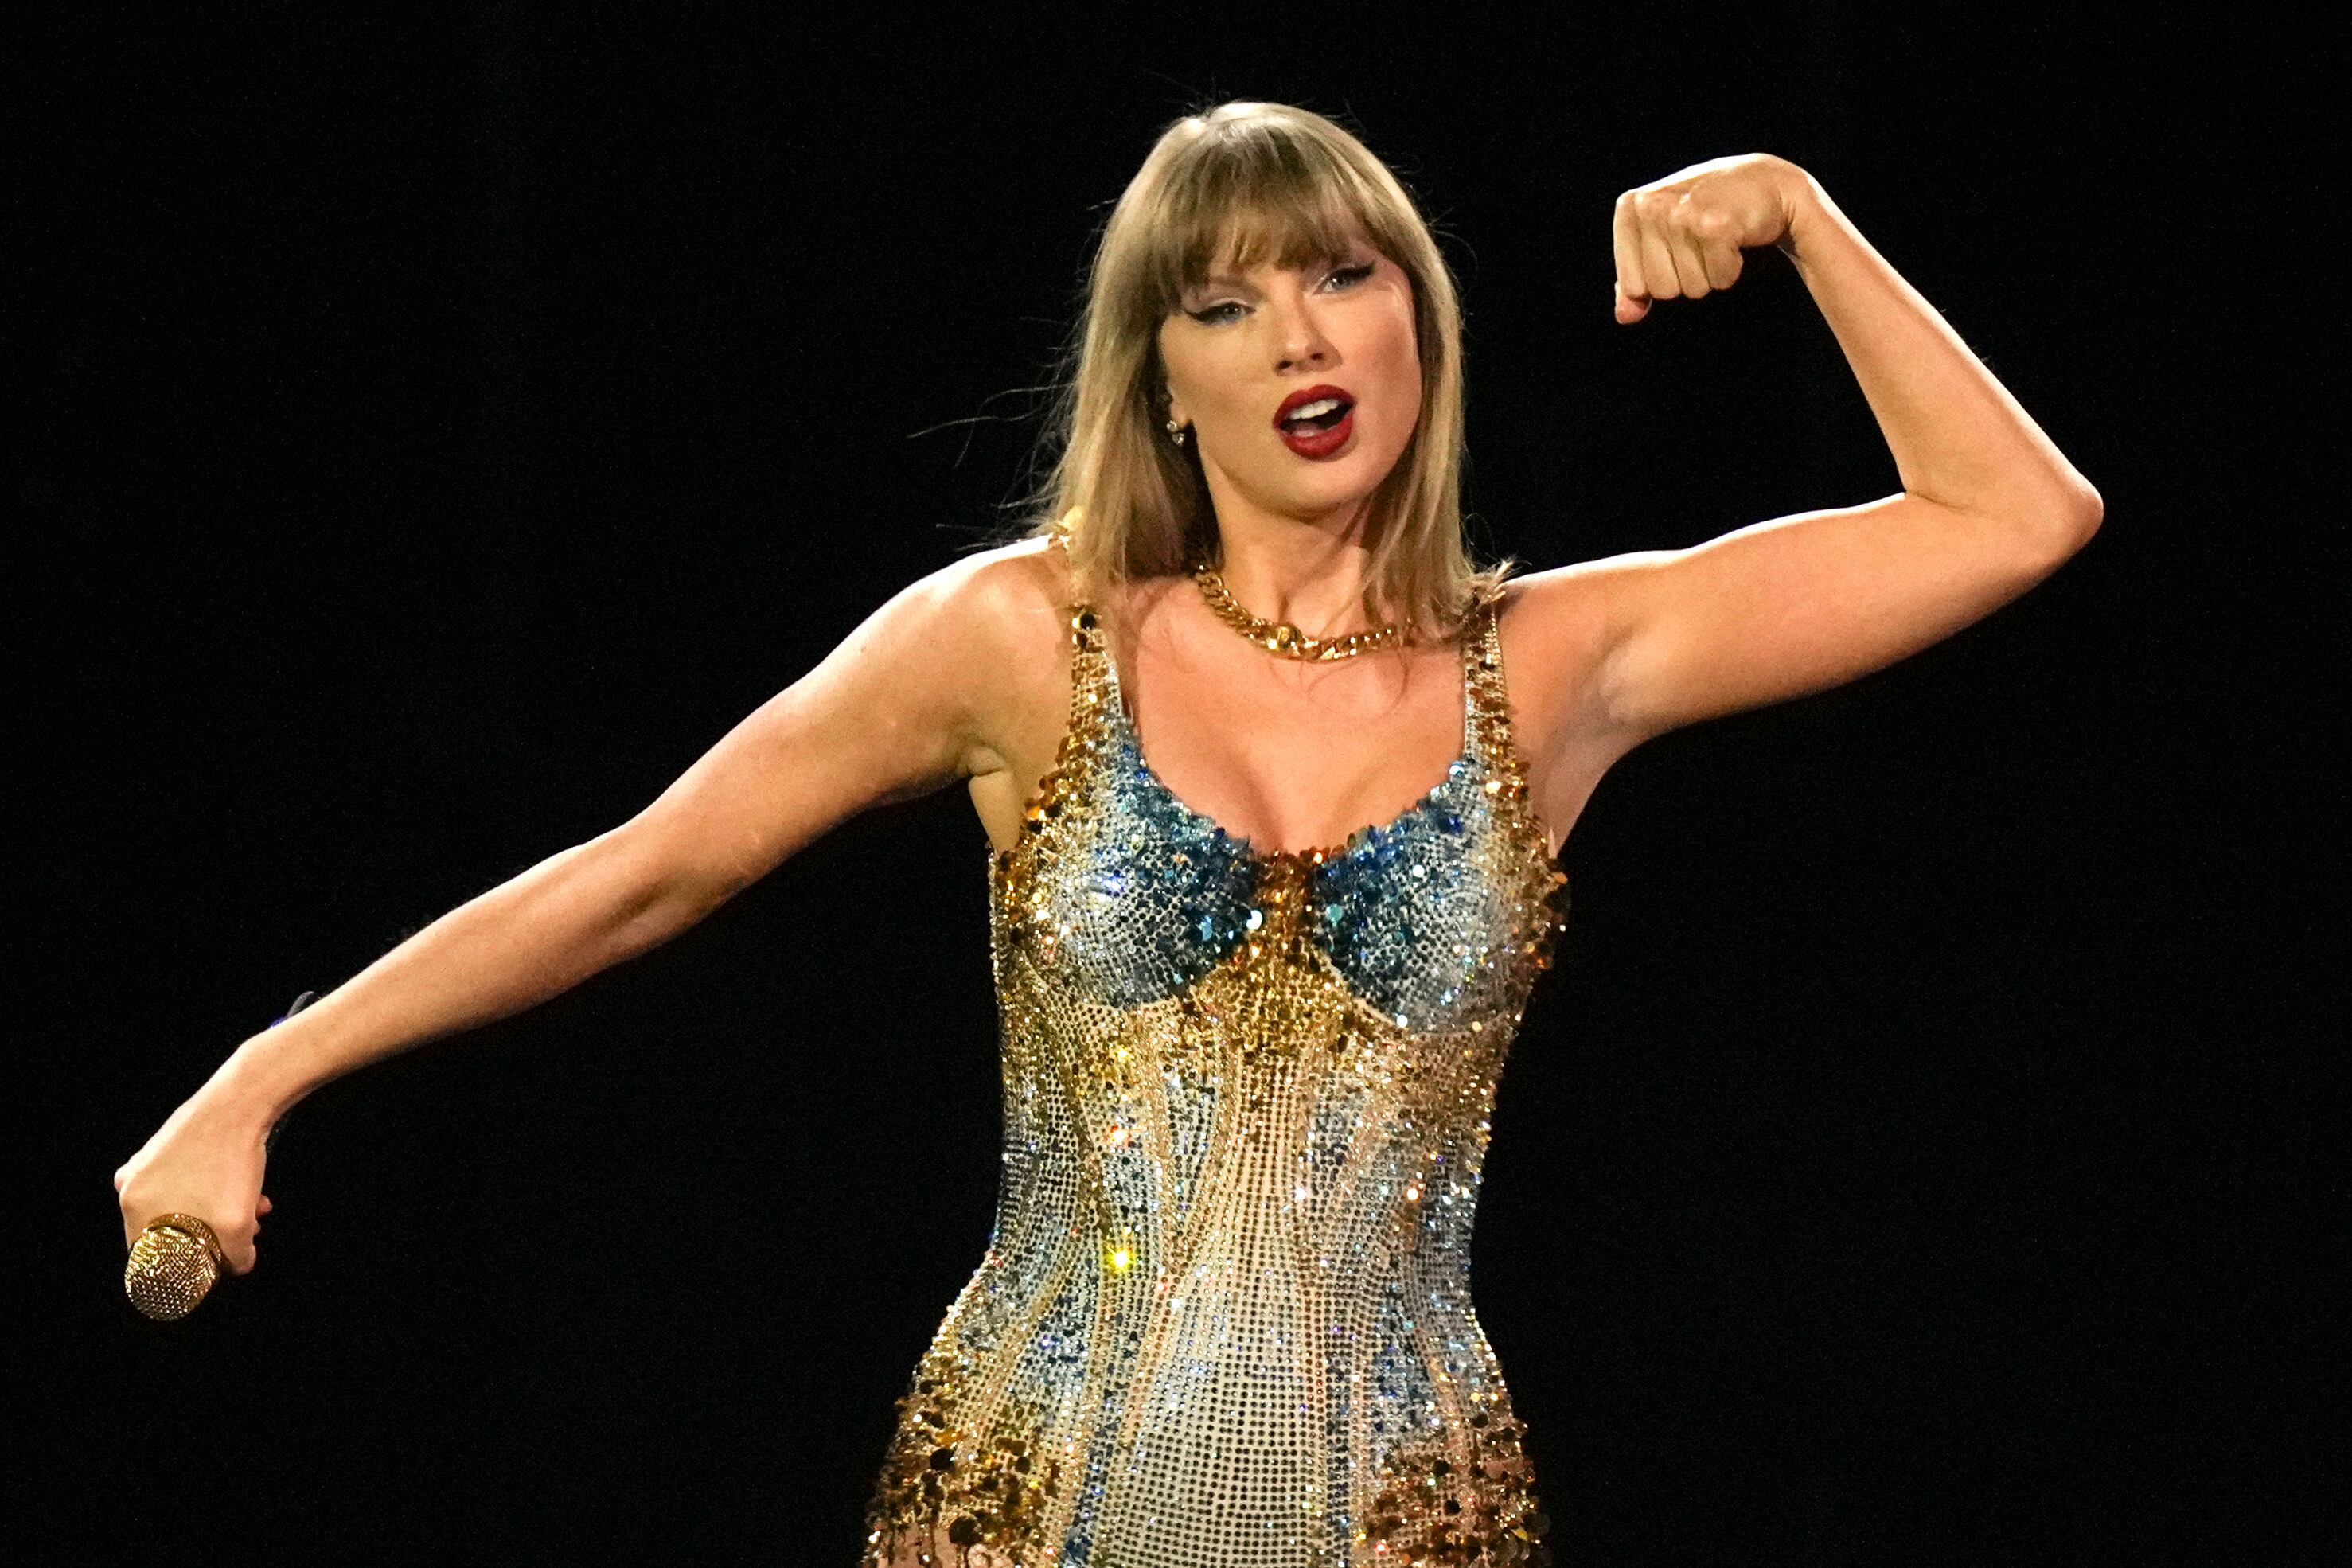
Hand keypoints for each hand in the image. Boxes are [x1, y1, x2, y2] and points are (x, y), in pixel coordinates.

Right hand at [116, 1085, 273, 1275]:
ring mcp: (148, 1160)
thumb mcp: (236, 1224)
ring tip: (257, 1206)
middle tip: (247, 1231)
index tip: (215, 1259)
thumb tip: (239, 1264)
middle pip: (172, 1228)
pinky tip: (251, 1187)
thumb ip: (235, 1256)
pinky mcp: (168, 1143)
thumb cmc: (230, 1162)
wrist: (241, 1103)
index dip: (186, 1264)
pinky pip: (189, 1179)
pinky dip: (218, 1188)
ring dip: (222, 1210)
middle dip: (213, 1234)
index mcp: (133, 1206)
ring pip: (186, 1203)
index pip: (152, 1254)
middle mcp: (131, 1183)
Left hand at [1612, 153, 1808, 323]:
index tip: (1677, 246)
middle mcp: (1651, 207)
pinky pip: (1719, 280)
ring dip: (1711, 272)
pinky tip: (1735, 237)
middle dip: (1687, 277)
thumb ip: (1636, 276)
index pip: (1633, 285)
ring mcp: (1682, 215)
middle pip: (1662, 291)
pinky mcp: (1716, 225)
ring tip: (1718, 237)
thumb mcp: (1663, 235)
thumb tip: (1625, 317)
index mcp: (1630, 208)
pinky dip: (1732, 268)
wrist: (1764, 181)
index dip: (1661, 277)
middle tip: (1702, 241)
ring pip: (1691, 288)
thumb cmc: (1708, 210)